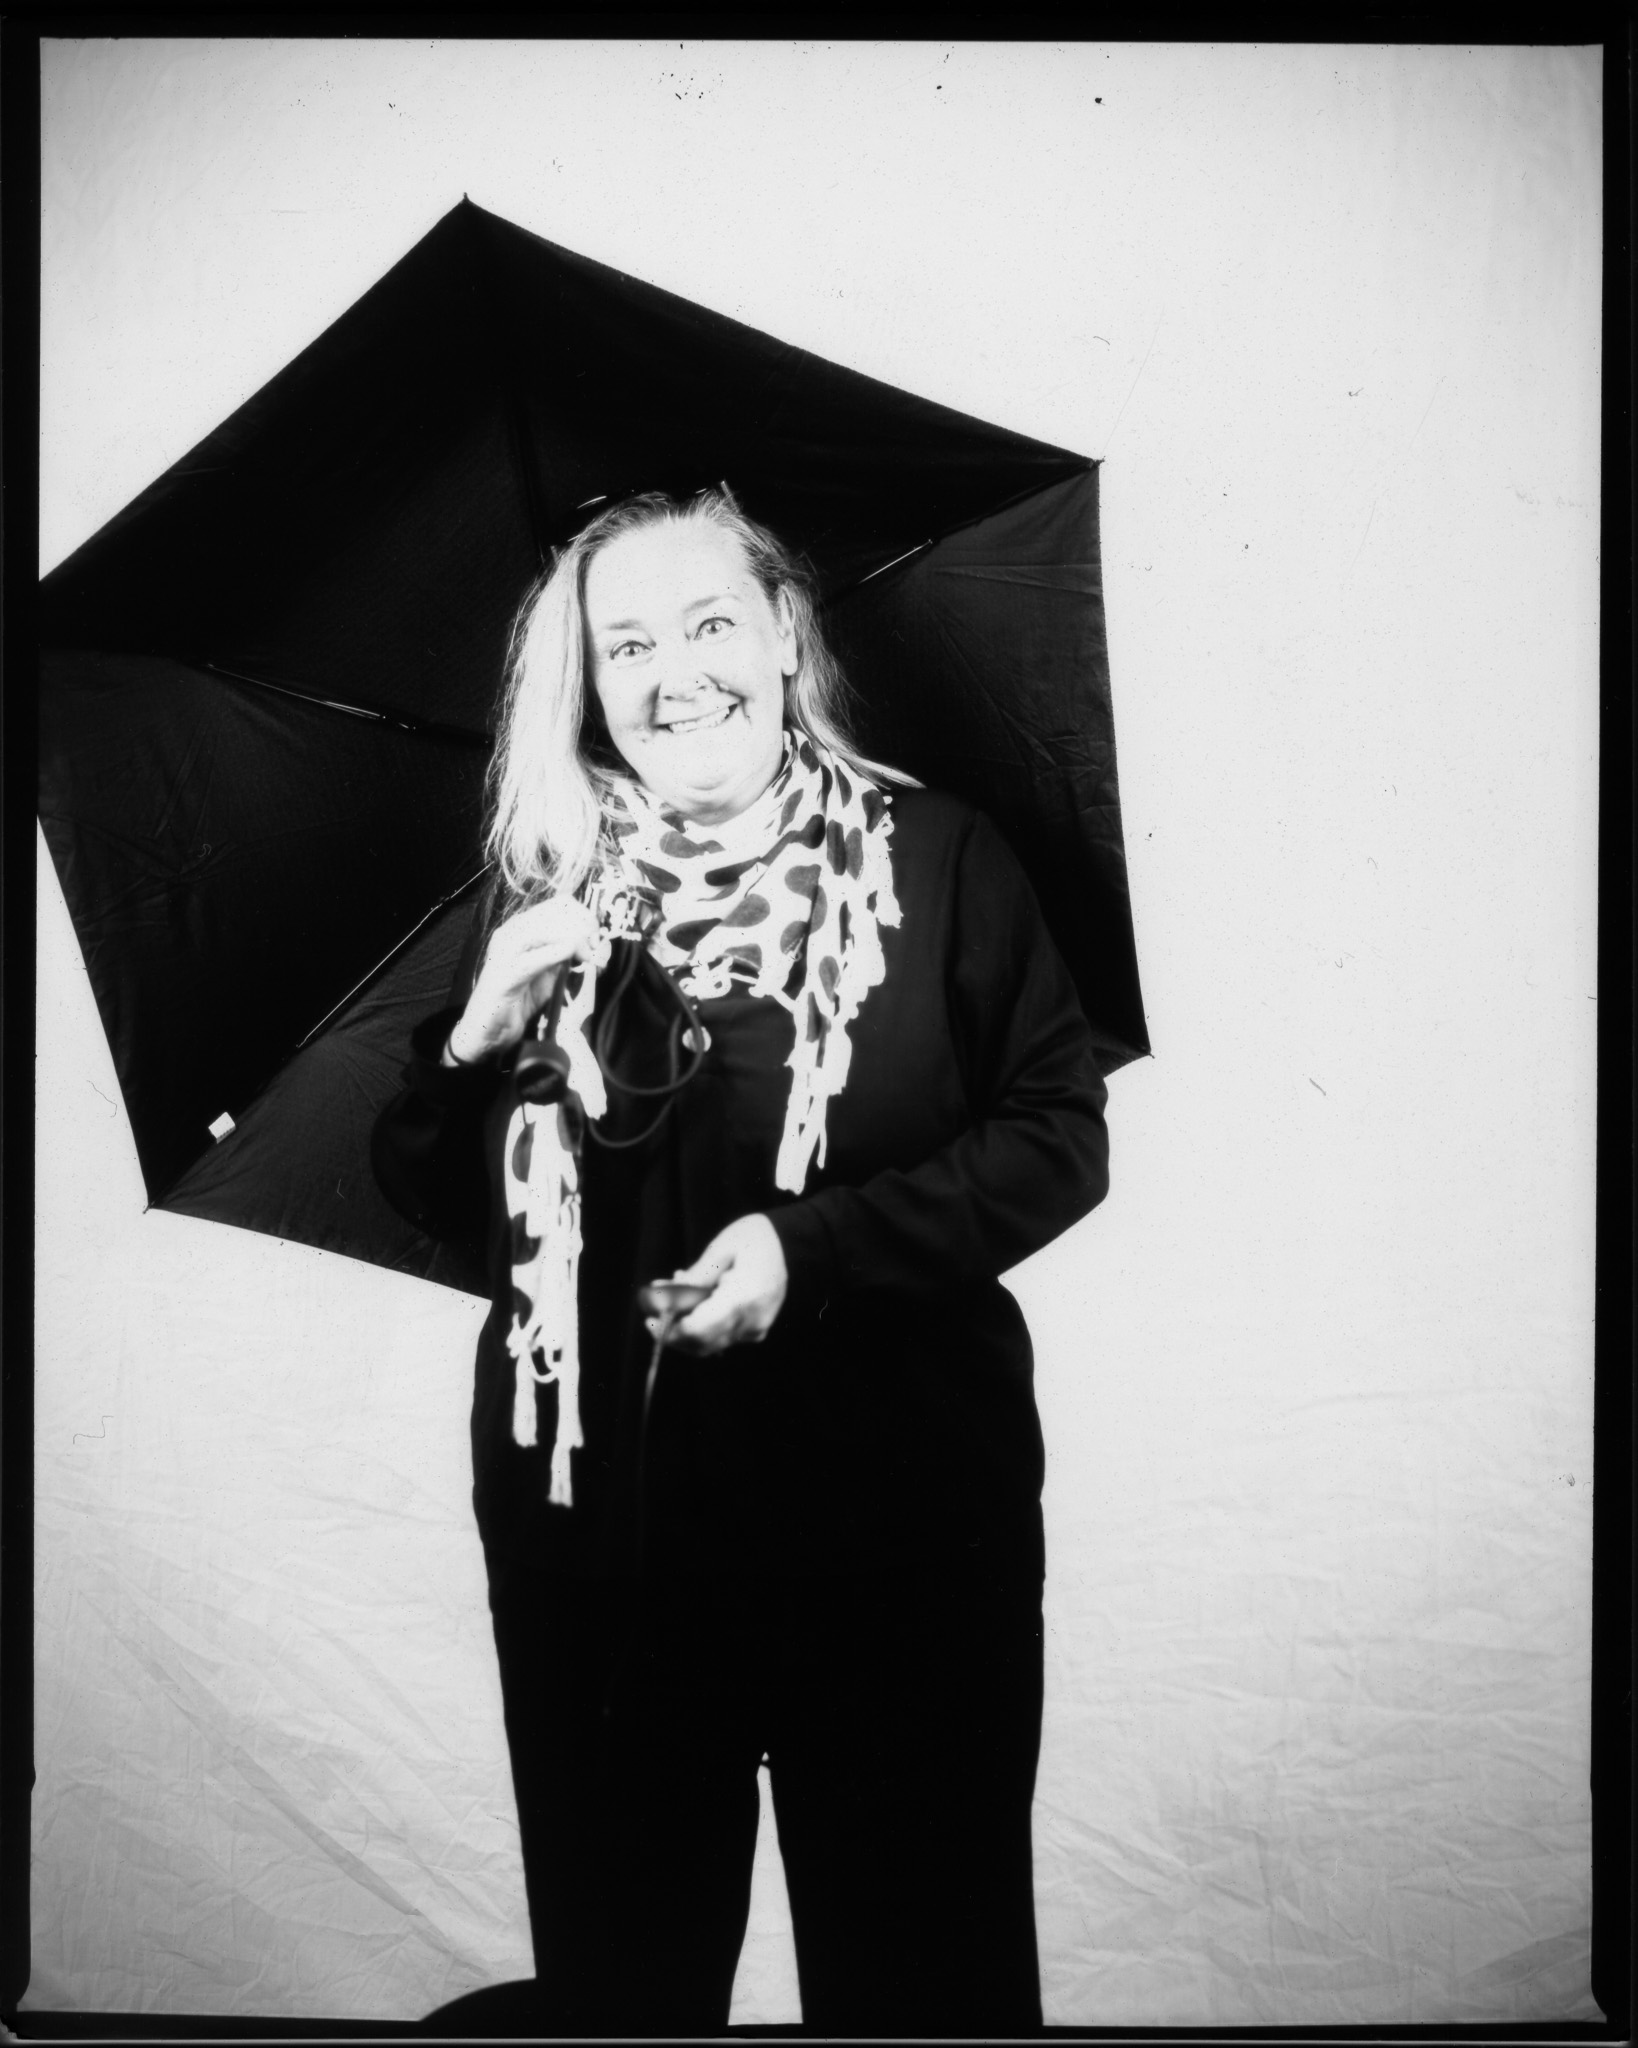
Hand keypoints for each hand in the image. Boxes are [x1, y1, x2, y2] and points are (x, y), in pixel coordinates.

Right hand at [446, 897, 601, 1065]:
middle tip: (597, 951)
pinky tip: (575, 963)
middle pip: (560, 911)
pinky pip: (538, 957)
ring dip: (577, 942)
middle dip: (586, 929)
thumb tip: (597, 944)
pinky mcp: (505, 973)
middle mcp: (512, 931)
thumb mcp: (550, 972)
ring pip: (549, 929)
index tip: (597, 940)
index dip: (586, 918)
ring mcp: (506, 950)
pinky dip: (561, 956)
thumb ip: (568, 955)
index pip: (562, 903)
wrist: (486, 1030)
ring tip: (589, 958)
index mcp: (522, 926)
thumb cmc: (518, 1000)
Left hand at [656, 1215, 788, 1355]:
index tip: (650, 1317)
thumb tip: (665, 1296)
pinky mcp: (756, 1330)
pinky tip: (696, 1298)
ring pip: (708, 1344)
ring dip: (685, 1326)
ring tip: (675, 1292)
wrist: (796, 1244)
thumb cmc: (759, 1237)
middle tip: (655, 1304)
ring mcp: (755, 1330)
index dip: (669, 1330)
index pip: (698, 1330)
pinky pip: (721, 1336)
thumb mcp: (723, 1247)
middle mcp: (751, 1322)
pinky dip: (702, 1324)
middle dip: (672, 1329)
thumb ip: (696, 1276)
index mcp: (743, 1298)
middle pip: (700, 1343)